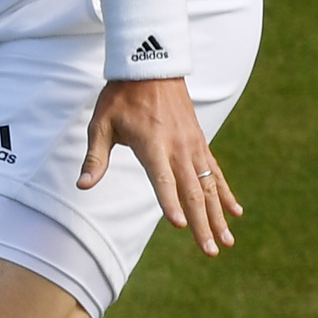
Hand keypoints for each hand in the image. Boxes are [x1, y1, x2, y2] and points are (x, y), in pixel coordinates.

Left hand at [81, 77, 242, 256]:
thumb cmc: (121, 96)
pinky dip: (226, 193)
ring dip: (218, 215)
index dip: (170, 203)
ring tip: (227, 242)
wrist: (151, 65)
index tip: (181, 225)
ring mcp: (193, 145)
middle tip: (210, 251)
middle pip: (192, 191)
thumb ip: (94, 157)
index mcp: (152, 144)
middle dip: (202, 224)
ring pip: (209, 186)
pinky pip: (216, 171)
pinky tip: (236, 212)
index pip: (163, 180)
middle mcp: (178, 147)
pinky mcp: (200, 142)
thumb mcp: (101, 124)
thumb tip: (81, 186)